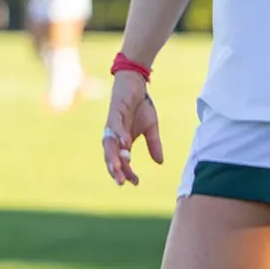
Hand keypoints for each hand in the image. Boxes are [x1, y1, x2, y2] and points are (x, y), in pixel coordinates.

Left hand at [102, 70, 162, 185]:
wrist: (135, 85)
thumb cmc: (141, 106)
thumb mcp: (151, 128)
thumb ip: (154, 145)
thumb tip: (160, 163)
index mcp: (122, 141)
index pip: (122, 161)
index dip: (127, 172)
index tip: (135, 182)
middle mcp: (114, 135)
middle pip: (111, 156)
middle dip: (115, 169)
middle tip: (121, 182)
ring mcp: (113, 124)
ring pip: (109, 143)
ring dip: (114, 155)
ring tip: (120, 167)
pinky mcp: (115, 112)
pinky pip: (115, 126)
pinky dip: (119, 134)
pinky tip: (124, 143)